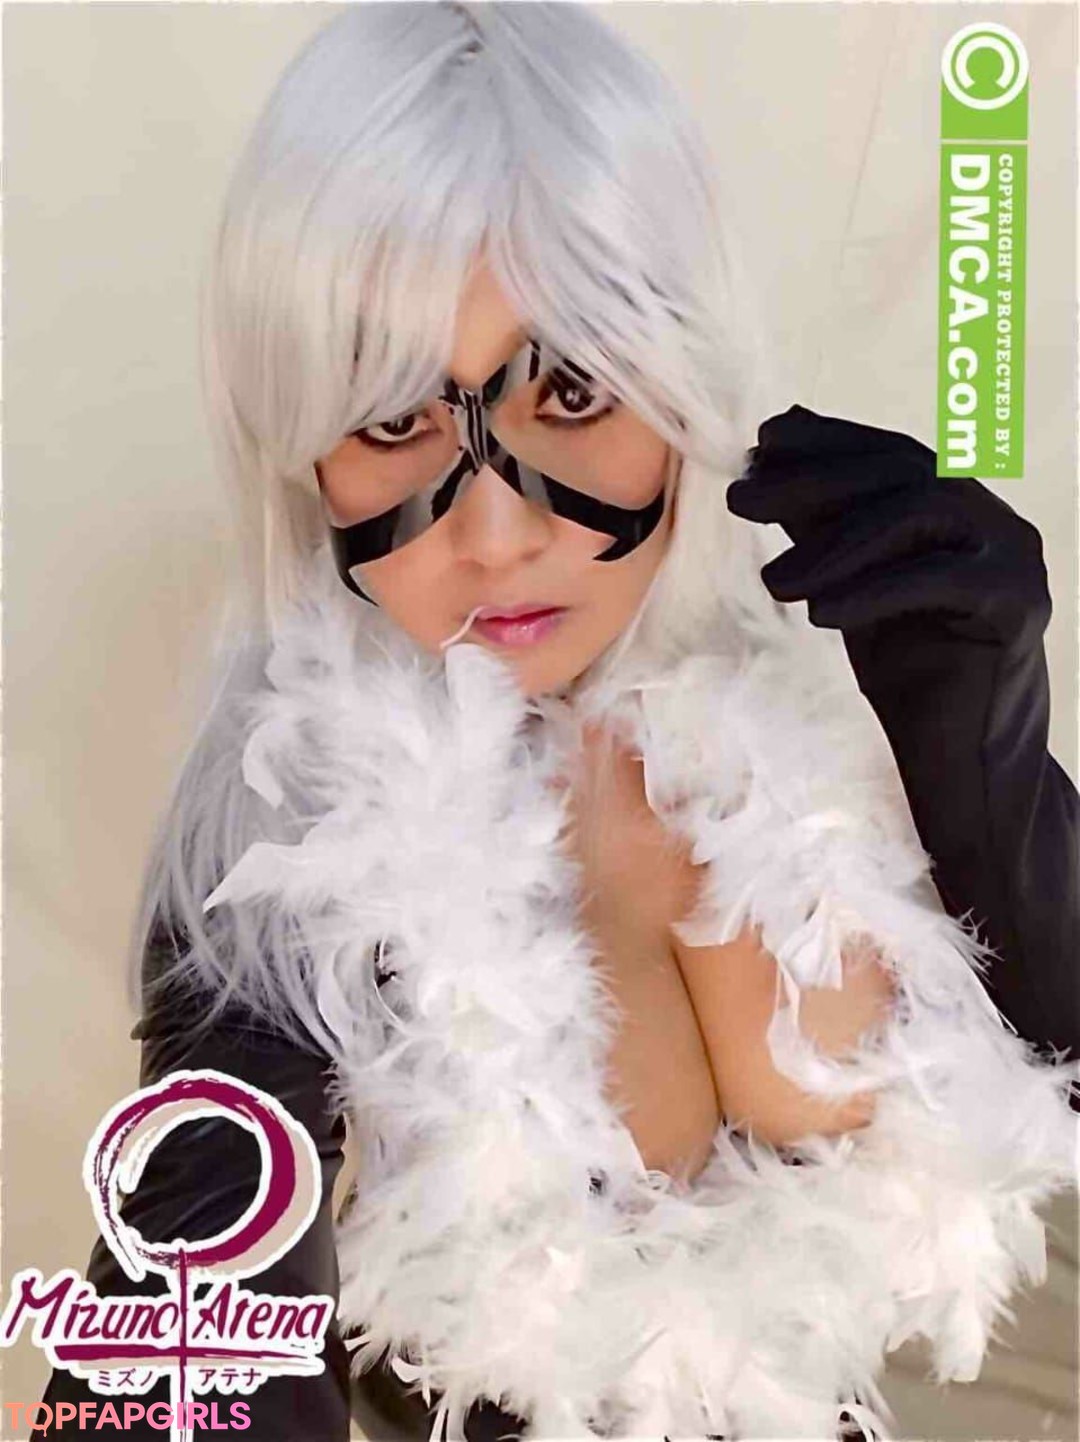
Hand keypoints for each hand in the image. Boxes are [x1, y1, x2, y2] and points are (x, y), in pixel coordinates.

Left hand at [726, 403, 1050, 654]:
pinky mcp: (1018, 603)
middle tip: (740, 499)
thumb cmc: (911, 673)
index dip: (826, 441)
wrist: (965, 761)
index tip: (761, 443)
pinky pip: (939, 579)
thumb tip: (771, 449)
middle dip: (812, 480)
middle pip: (901, 474)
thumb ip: (822, 522)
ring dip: (834, 543)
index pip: (891, 457)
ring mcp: (1013, 556)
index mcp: (958, 510)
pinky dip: (873, 591)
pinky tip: (820, 614)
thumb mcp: (851, 586)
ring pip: (919, 513)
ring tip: (773, 583)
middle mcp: (992, 521)